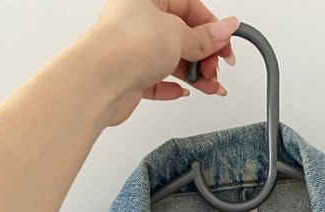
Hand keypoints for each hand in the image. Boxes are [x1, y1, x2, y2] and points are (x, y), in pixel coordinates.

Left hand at [86, 0, 239, 126]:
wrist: (99, 82)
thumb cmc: (126, 46)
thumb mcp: (178, 35)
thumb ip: (205, 37)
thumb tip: (226, 28)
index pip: (188, 5)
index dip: (211, 26)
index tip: (225, 43)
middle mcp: (137, 20)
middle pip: (181, 34)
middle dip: (204, 54)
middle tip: (216, 68)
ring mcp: (133, 48)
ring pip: (171, 60)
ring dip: (193, 74)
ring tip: (209, 85)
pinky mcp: (130, 76)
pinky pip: (157, 80)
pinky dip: (172, 86)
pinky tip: (182, 90)